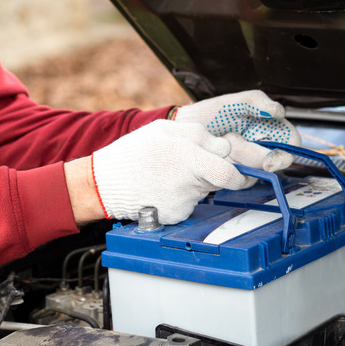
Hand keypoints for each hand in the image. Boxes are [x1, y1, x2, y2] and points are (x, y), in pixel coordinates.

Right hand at [89, 120, 250, 224]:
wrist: (104, 184)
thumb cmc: (133, 153)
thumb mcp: (164, 129)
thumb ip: (199, 134)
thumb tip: (224, 146)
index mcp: (189, 156)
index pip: (230, 172)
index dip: (237, 171)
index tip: (240, 170)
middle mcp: (189, 183)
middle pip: (221, 182)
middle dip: (218, 175)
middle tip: (202, 169)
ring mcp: (182, 202)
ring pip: (204, 191)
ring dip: (197, 183)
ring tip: (170, 174)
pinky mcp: (175, 216)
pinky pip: (190, 204)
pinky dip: (182, 196)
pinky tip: (164, 189)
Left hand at [173, 90, 300, 171]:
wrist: (185, 127)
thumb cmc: (211, 114)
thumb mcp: (234, 102)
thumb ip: (256, 102)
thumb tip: (278, 111)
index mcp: (270, 129)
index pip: (291, 145)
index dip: (285, 155)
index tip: (269, 161)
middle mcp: (263, 148)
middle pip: (274, 163)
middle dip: (251, 154)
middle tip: (231, 139)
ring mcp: (248, 164)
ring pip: (254, 172)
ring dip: (236, 158)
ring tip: (220, 140)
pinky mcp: (234, 176)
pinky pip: (237, 180)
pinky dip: (225, 167)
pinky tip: (215, 154)